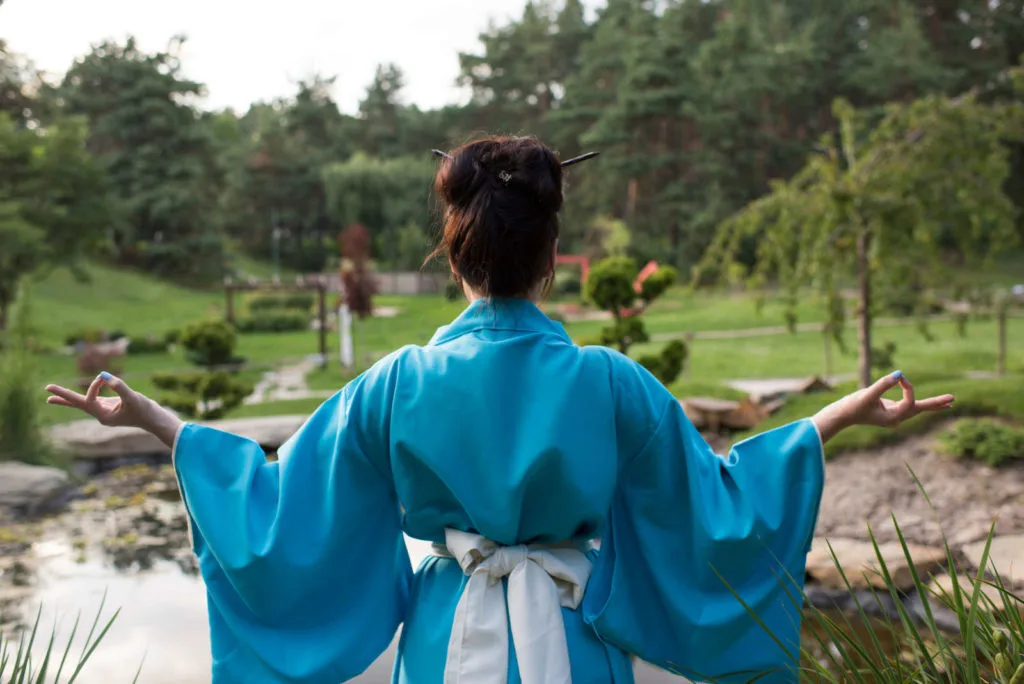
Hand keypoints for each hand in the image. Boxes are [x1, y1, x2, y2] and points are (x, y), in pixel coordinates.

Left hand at [45, 372, 182, 447]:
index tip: (105, 377)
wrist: (156, 420)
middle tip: (46, 390)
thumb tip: (104, 375)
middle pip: (77, 404)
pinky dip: (82, 397)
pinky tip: (77, 397)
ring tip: (49, 398)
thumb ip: (119, 386)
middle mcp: (101, 415)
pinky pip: (92, 401)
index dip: (95, 385)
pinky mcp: (111, 407)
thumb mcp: (133, 398)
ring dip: (67, 400)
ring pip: (82, 404)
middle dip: (62, 397)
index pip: (91, 397)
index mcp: (103, 415)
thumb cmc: (145, 411)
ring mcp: (105, 411)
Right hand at [812, 371, 953, 442]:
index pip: (909, 400)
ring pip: (916, 409)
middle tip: (953, 399)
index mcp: (894, 417)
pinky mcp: (889, 412)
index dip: (907, 386)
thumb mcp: (867, 394)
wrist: (840, 416)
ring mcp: (893, 416)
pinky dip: (920, 405)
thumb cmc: (852, 406)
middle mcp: (896, 418)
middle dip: (937, 404)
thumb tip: (899, 374)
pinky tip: (925, 405)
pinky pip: (909, 407)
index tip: (899, 377)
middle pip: (921, 409)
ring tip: (948, 404)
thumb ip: (883, 384)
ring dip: (932, 405)